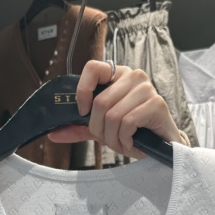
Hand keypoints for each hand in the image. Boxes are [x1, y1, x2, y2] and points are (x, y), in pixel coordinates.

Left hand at [49, 60, 185, 158]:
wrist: (162, 146)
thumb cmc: (134, 133)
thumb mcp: (102, 129)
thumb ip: (80, 128)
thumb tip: (52, 134)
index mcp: (118, 75)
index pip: (93, 68)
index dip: (83, 91)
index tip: (83, 112)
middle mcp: (133, 76)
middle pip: (100, 103)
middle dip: (99, 130)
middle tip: (109, 140)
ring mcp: (146, 89)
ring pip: (112, 116)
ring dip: (113, 139)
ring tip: (122, 142)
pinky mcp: (156, 104)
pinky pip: (127, 123)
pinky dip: (125, 140)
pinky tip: (132, 143)